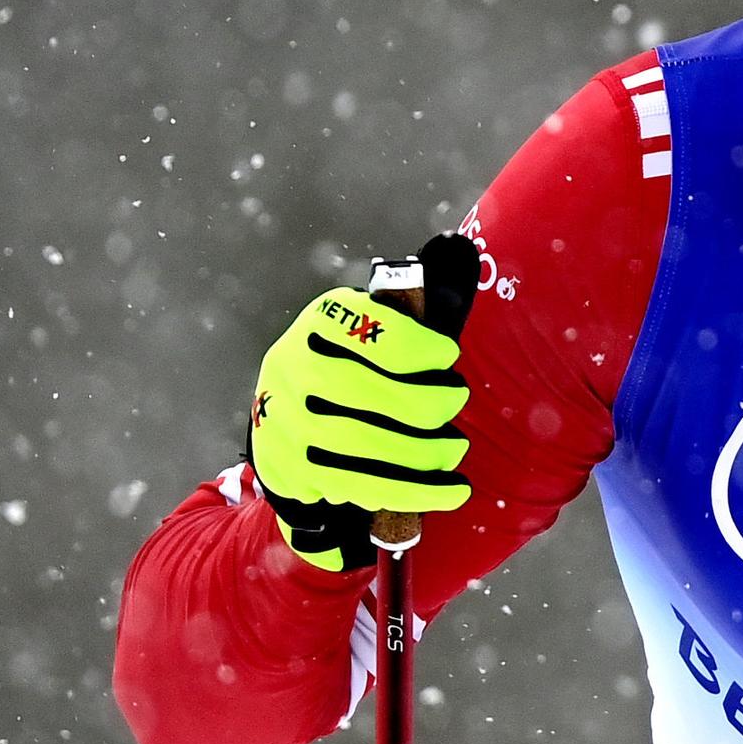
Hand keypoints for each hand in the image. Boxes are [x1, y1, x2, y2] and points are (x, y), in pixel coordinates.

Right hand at [244, 252, 471, 570]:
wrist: (284, 415)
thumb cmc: (353, 362)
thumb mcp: (369, 325)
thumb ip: (408, 305)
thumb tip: (458, 251)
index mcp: (319, 321)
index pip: (364, 329)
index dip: (413, 345)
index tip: (449, 356)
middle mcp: (291, 366)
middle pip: (359, 391)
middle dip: (422, 402)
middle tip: (457, 402)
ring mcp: (285, 420)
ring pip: (360, 444)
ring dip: (421, 454)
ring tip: (456, 451)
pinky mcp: (292, 468)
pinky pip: (358, 485)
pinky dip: (412, 491)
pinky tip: (450, 490)